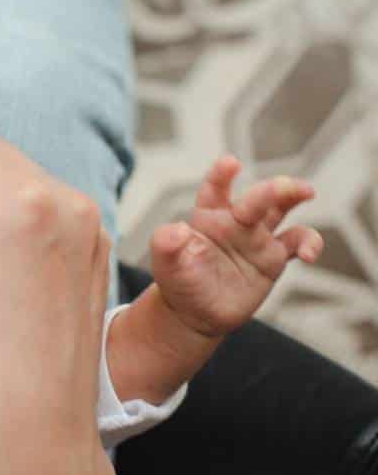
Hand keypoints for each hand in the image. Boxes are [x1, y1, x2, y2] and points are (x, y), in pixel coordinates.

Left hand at [151, 155, 322, 338]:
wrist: (195, 311)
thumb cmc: (178, 280)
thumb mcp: (166, 263)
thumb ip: (165, 243)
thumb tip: (175, 230)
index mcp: (207, 216)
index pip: (215, 189)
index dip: (221, 175)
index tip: (230, 163)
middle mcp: (234, 221)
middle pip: (256, 197)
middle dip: (271, 189)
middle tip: (283, 186)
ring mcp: (256, 237)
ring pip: (281, 209)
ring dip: (293, 196)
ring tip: (306, 192)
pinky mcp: (273, 258)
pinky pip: (297, 243)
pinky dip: (309, 243)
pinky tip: (309, 254)